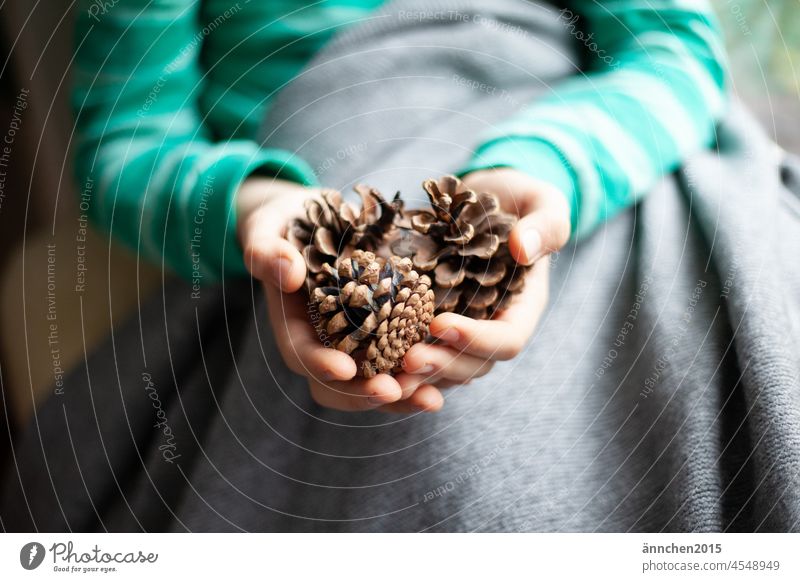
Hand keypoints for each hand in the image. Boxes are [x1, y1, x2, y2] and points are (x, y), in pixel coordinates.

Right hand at [237, 176, 442, 412]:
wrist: (309, 225)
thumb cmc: (285, 227)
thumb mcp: (267, 231)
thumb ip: (268, 252)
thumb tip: (289, 272)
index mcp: (293, 328)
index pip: (303, 355)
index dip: (322, 365)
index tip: (346, 369)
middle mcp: (324, 347)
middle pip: (340, 387)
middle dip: (365, 394)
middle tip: (395, 390)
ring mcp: (355, 348)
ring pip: (373, 386)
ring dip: (401, 396)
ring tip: (430, 398)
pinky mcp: (383, 340)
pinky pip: (400, 368)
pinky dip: (421, 378)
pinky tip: (446, 381)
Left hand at [387, 168, 570, 406]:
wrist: (487, 197)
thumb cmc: (520, 200)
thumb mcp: (543, 202)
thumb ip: (545, 225)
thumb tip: (523, 249)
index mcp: (522, 309)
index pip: (506, 340)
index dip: (476, 339)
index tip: (440, 324)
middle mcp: (491, 329)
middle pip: (471, 365)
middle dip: (439, 365)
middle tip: (406, 359)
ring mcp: (460, 331)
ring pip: (442, 368)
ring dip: (414, 374)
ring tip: (383, 371)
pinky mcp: (429, 323)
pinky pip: (415, 351)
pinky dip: (394, 358)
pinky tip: (368, 357)